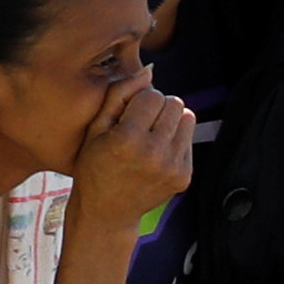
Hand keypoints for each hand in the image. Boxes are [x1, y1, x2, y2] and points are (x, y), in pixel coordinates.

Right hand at [69, 78, 195, 225]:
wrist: (106, 212)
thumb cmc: (94, 166)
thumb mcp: (96, 128)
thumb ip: (119, 94)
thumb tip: (149, 71)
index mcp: (128, 139)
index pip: (153, 95)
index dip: (139, 101)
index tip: (127, 115)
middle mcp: (154, 153)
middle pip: (174, 103)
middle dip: (158, 108)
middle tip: (140, 125)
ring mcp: (173, 167)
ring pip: (187, 118)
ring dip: (170, 122)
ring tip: (151, 136)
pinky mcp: (184, 176)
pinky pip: (189, 140)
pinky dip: (175, 141)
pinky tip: (156, 154)